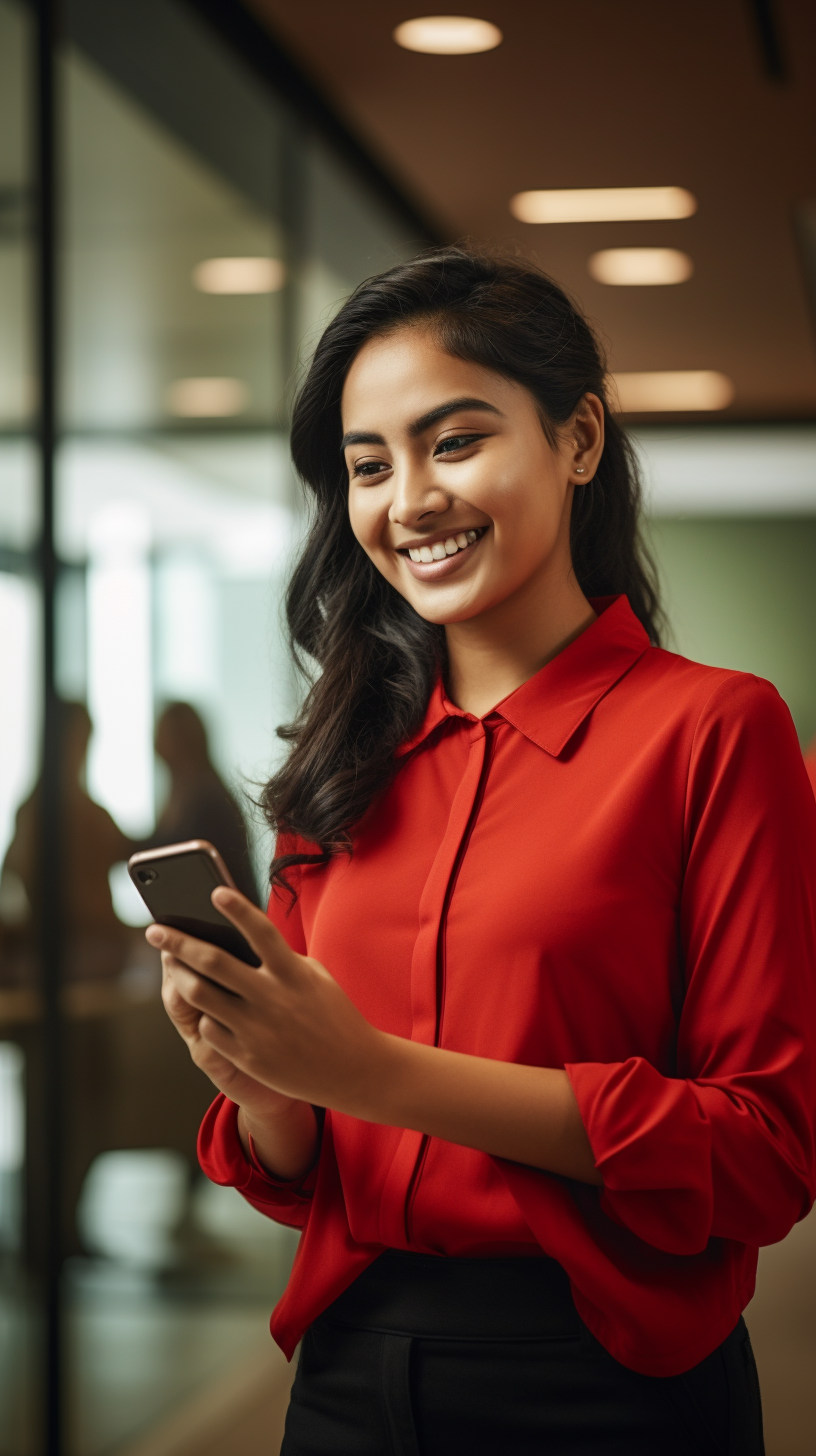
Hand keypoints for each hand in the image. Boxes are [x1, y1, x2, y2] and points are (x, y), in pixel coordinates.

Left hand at [148, 888, 386, 1115]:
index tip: (215, 891)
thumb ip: (282, 960)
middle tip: (155, 929)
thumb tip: (241, 942)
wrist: (352, 1069)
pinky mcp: (248, 1057)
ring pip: (201, 995)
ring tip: (172, 963)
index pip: (261, 931)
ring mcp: (258, 1029)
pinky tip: (204, 1007)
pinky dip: (204, 1014)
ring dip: (180, 975)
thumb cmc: (333, 1015)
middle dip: (179, 942)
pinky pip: (210, 1029)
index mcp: (294, 974)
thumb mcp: (315, 978)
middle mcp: (273, 998)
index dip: (238, 909)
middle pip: (214, 961)